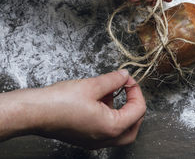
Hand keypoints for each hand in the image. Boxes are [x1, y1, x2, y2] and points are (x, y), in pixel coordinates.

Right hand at [0, 69, 145, 148]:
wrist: (33, 112)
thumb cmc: (59, 103)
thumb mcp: (93, 85)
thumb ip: (114, 80)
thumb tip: (124, 75)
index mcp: (111, 127)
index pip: (138, 110)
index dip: (136, 91)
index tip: (128, 79)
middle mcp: (104, 139)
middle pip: (133, 126)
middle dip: (134, 106)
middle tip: (129, 91)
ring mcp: (94, 141)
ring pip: (120, 130)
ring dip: (121, 111)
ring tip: (111, 91)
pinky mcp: (85, 138)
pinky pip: (105, 130)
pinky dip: (109, 116)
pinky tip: (99, 99)